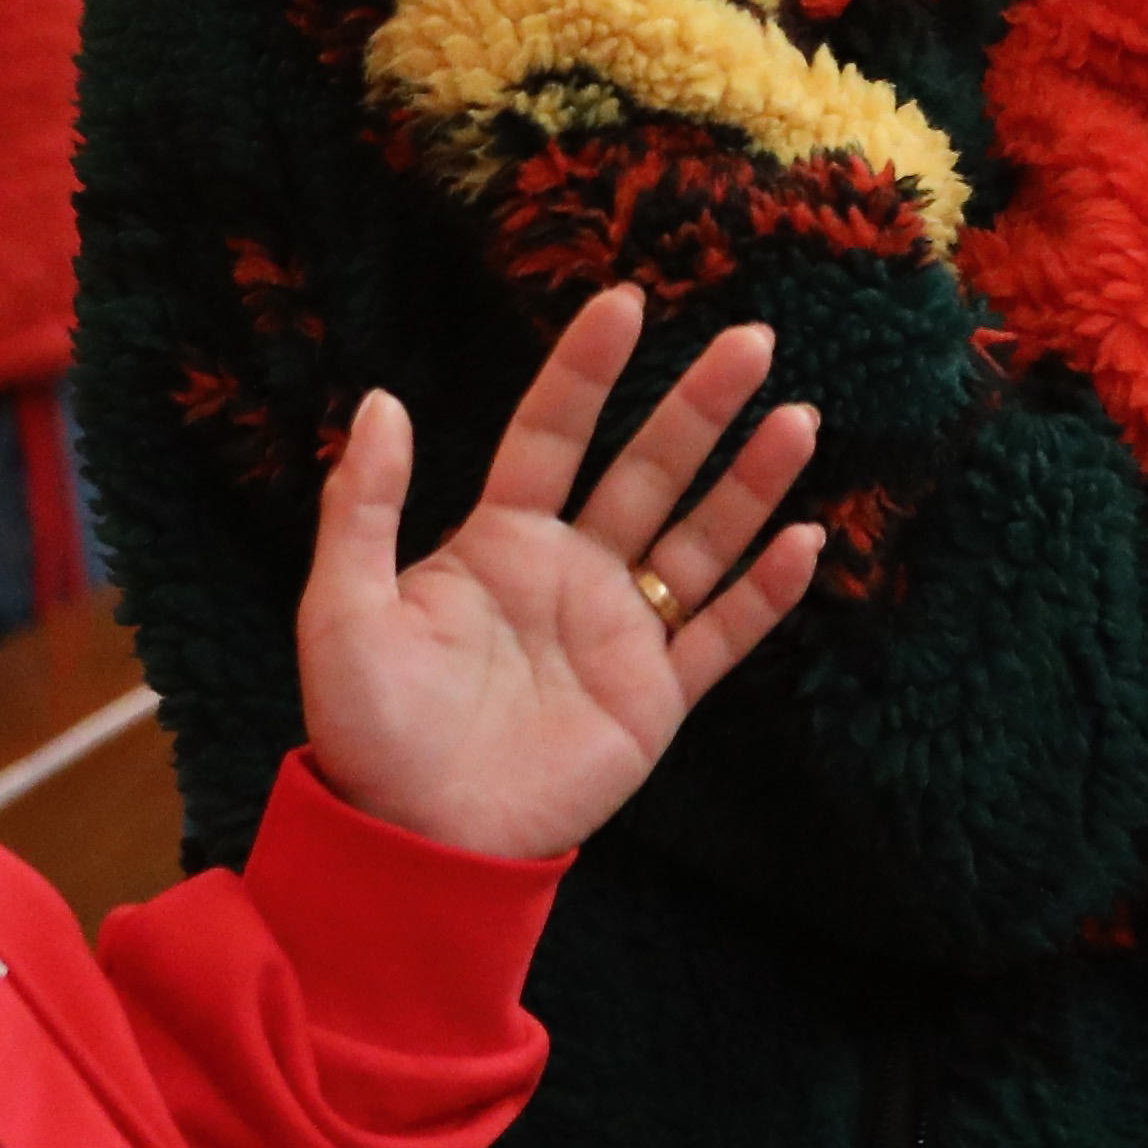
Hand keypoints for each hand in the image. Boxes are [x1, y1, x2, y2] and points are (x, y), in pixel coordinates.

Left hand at [295, 284, 828, 860]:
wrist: (412, 844)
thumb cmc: (367, 729)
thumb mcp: (340, 611)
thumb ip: (361, 509)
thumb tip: (381, 401)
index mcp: (498, 542)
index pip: (552, 433)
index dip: (586, 370)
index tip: (626, 302)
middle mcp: (569, 573)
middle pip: (647, 470)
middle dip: (697, 407)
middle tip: (751, 340)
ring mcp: (619, 634)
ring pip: (698, 541)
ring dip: (750, 482)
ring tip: (796, 418)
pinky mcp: (654, 700)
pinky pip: (721, 636)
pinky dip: (764, 592)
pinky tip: (806, 540)